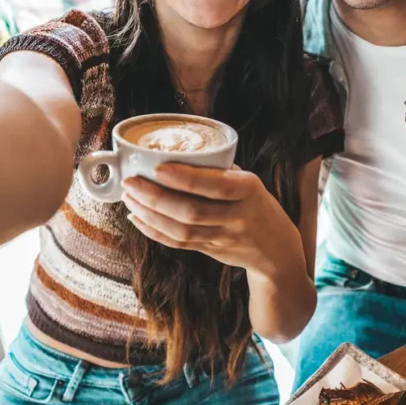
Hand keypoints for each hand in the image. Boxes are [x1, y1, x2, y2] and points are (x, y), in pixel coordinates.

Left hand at [120, 163, 303, 281]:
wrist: (276, 249)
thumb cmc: (257, 205)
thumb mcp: (250, 183)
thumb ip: (219, 172)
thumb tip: (177, 152)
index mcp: (248, 190)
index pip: (216, 185)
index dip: (185, 178)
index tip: (158, 167)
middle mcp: (238, 216)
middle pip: (192, 211)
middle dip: (156, 197)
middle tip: (131, 183)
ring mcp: (224, 237)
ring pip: (181, 230)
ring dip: (150, 214)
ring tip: (129, 198)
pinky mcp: (211, 252)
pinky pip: (178, 243)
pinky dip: (154, 231)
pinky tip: (137, 218)